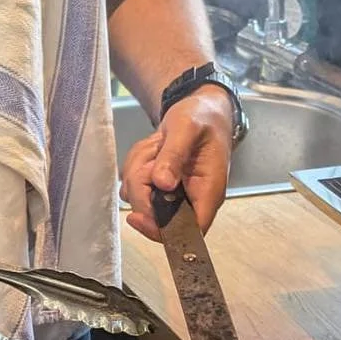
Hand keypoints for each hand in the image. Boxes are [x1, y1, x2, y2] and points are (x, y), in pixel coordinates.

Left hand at [120, 85, 233, 237]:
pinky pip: (133, 184)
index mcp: (208, 192)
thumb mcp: (187, 128)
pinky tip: (151, 149)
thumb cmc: (201, 117)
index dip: (161, 230)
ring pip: (139, 197)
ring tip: (157, 147)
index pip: (189, 231)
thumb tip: (162, 183)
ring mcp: (172, 194)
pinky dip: (135, 164)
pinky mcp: (158, 186)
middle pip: (155, 214)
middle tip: (154, 155)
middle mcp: (191, 199)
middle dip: (142, 184)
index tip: (137, 215)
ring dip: (138, 169)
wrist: (200, 109)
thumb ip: (174, 154)